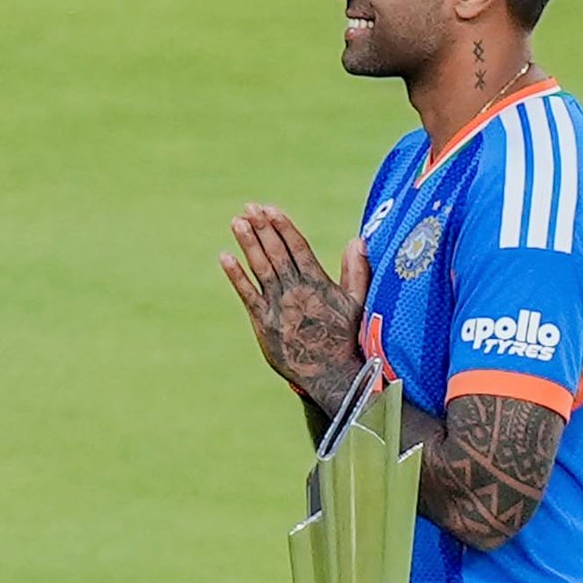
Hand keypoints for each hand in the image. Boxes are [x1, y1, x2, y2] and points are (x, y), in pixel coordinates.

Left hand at [220, 204, 369, 414]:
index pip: (298, 248)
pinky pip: (247, 295)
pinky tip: (225, 257)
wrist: (330, 375)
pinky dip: (236, 276)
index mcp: (318, 284)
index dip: (283, 227)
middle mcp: (296, 291)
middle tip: (250, 207)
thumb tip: (357, 239)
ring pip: (261, 268)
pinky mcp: (264, 323)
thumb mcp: (357, 303)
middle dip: (263, 229)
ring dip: (248, 244)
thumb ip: (356, 270)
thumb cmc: (345, 338)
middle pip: (277, 253)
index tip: (271, 209)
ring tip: (237, 221)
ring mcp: (278, 307)